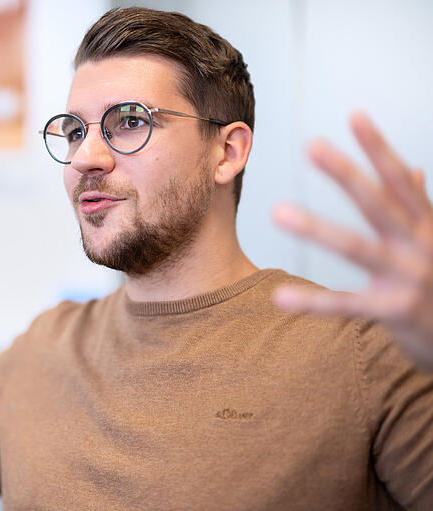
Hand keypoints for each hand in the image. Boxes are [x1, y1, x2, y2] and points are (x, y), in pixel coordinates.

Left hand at [272, 111, 432, 369]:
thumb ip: (421, 206)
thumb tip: (414, 169)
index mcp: (426, 226)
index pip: (398, 180)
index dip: (377, 147)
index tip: (355, 115)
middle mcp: (418, 246)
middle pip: (377, 203)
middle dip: (346, 173)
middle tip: (311, 144)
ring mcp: (409, 277)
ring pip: (357, 248)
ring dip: (316, 228)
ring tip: (277, 212)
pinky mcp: (397, 311)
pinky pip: (348, 305)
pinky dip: (313, 302)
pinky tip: (280, 298)